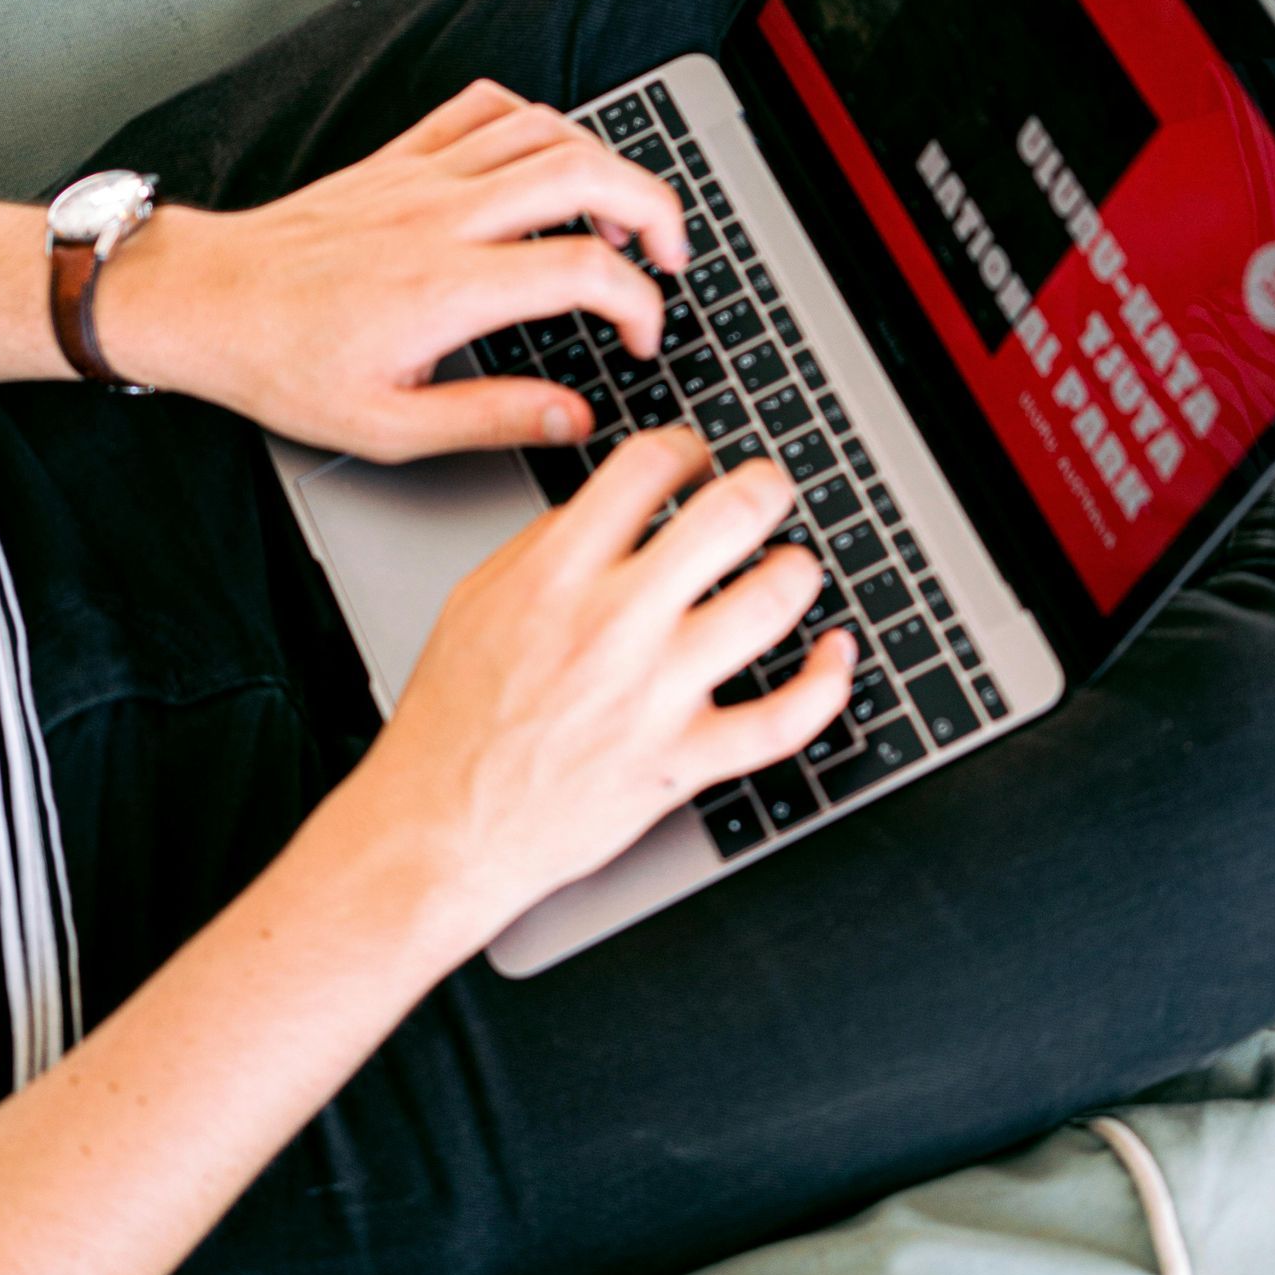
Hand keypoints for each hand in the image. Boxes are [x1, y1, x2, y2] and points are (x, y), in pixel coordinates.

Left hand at [99, 81, 690, 459]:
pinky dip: (534, 121)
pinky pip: (484, 108)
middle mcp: (444, 216)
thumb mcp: (390, 426)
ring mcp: (422, 176)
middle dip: (656, 208)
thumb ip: (494, 418)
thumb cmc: (284, 365)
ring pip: (545, 132)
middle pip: (586, 175)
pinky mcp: (399, 158)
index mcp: (449, 288)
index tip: (640, 339)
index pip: (586, 270)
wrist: (206, 303)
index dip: (639, 304)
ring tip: (624, 213)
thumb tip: (576, 419)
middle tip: (672, 255)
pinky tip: (546, 159)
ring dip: (606, 163)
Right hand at [333, 428, 858, 958]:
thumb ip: (545, 545)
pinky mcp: (682, 762)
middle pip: (728, 517)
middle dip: (765, 489)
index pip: (647, 467)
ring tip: (793, 569)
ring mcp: (654, 695)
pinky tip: (834, 656)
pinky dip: (826, 683)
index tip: (696, 460)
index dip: (687, 448)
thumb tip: (610, 508)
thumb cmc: (453, 722)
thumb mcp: (476, 601)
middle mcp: (613, 624)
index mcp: (557, 574)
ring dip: (798, 573)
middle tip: (768, 494)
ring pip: (769, 604)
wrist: (440, 826)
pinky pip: (783, 720)